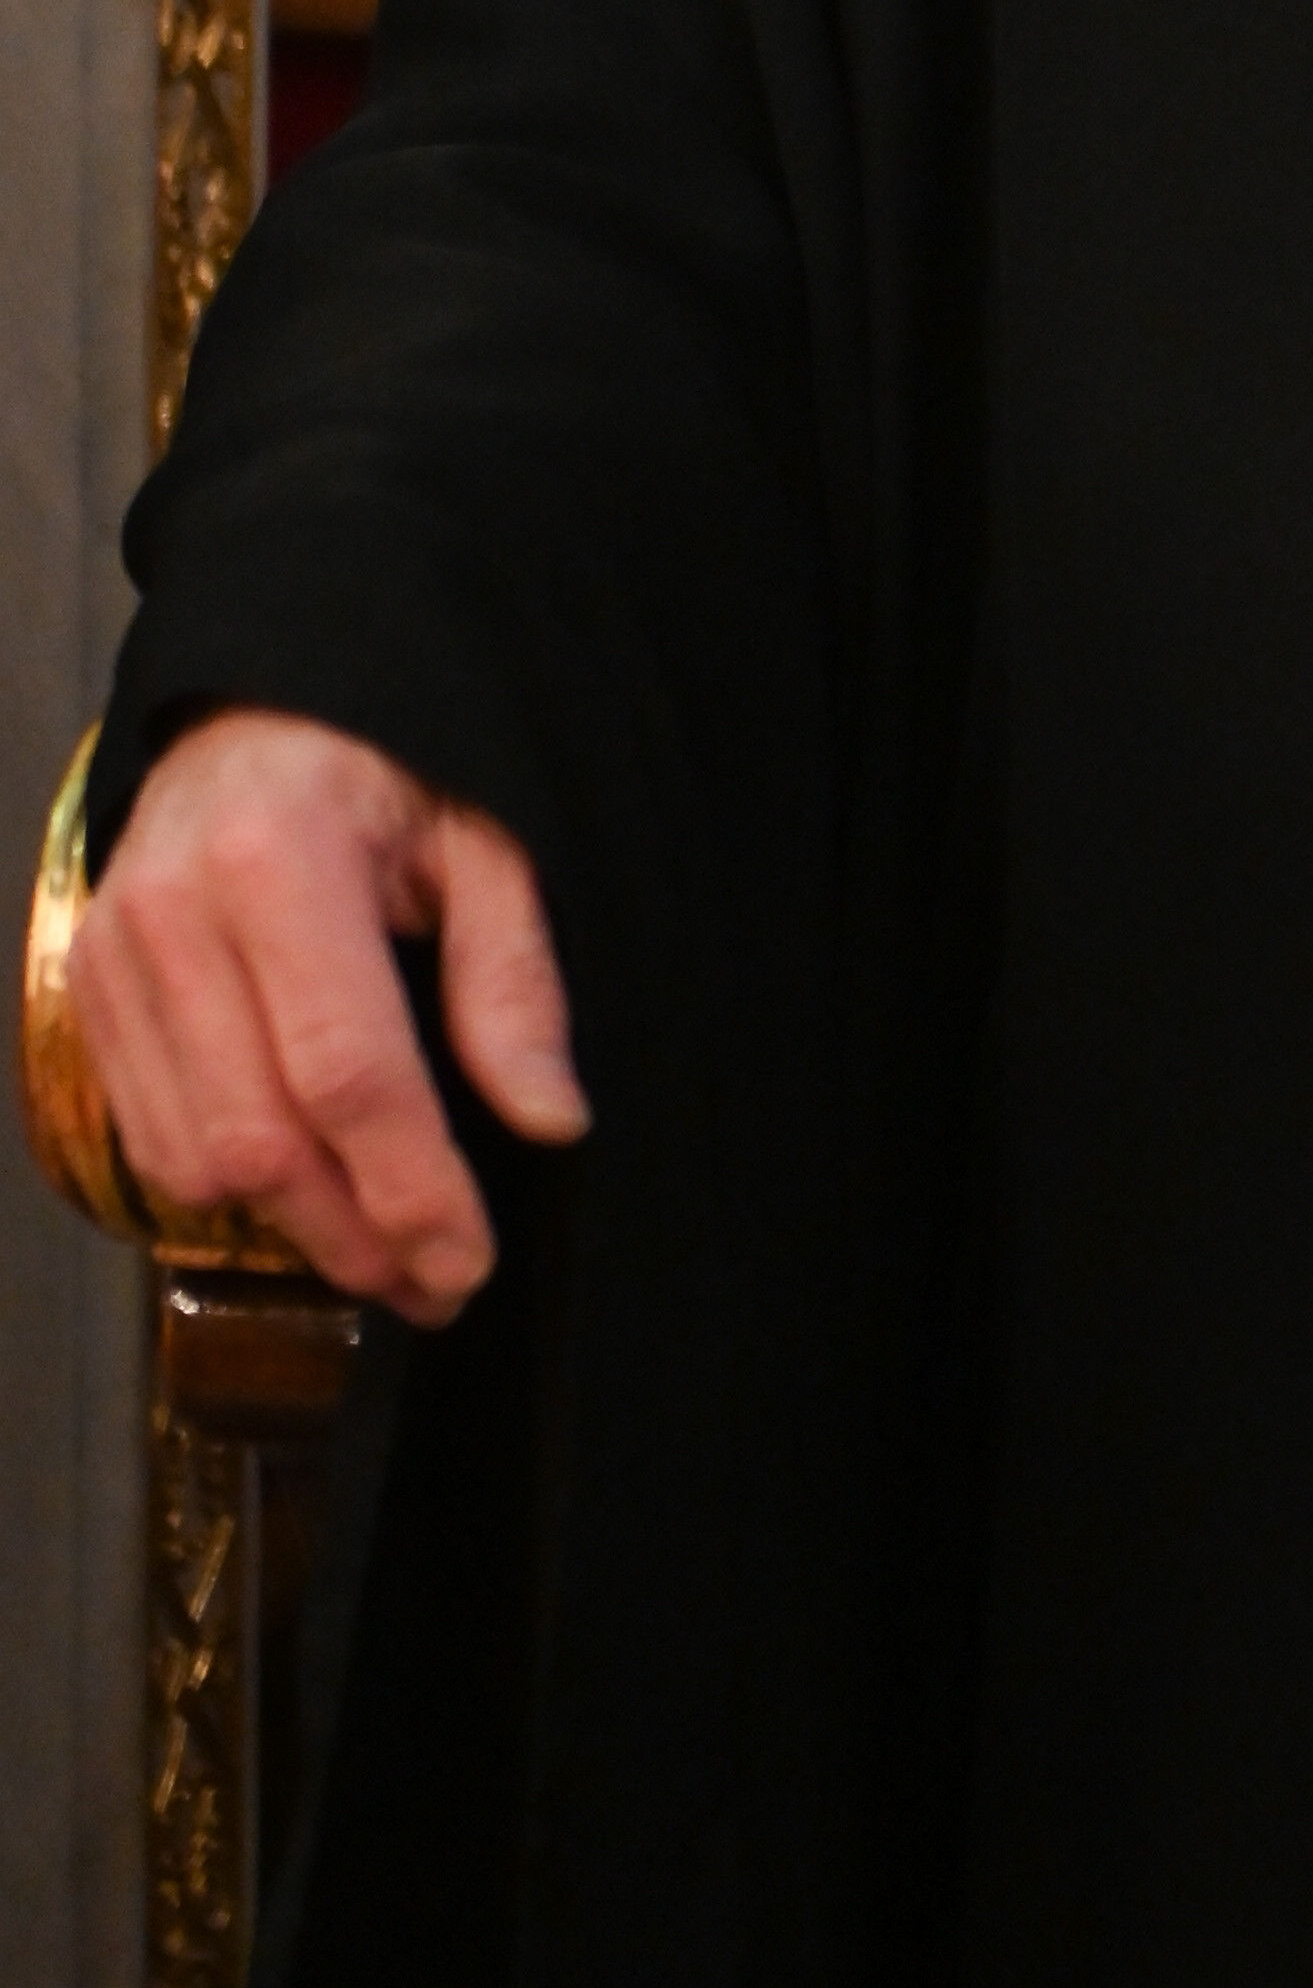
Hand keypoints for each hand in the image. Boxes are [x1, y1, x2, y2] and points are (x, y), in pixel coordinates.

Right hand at [69, 710, 587, 1322]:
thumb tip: (549, 1117)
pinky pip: (151, 1140)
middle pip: (262, 1138)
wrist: (254, 708)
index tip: (467, 1259)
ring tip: (384, 1248)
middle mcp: (175, 911)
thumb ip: (512, 976)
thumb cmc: (385, 762)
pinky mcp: (89, 992)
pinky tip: (306, 1194)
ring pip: (196, 1162)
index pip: (346, 1071)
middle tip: (438, 1279)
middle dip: (358, 1234)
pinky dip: (230, 1193)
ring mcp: (115, 956)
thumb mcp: (484, 834)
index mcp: (280, 855)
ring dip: (295, 1231)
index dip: (411, 1187)